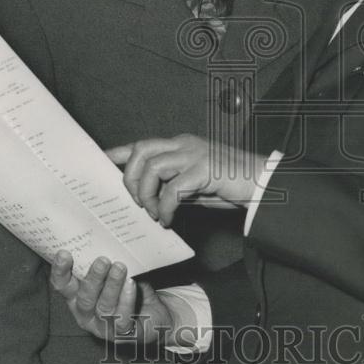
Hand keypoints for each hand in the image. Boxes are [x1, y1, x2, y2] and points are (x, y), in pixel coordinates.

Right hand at [49, 251, 173, 344]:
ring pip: (104, 308)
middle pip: (84, 299)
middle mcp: (86, 314)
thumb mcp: (116, 271)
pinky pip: (123, 319)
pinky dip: (126, 301)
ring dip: (111, 286)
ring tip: (120, 267)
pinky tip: (131, 285)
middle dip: (93, 279)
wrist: (156, 312)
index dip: (60, 271)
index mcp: (78, 297)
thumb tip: (107, 236)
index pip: (63, 286)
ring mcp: (104, 327)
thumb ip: (107, 260)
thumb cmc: (129, 287)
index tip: (64, 253)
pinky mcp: (124, 334)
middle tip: (102, 260)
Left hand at [106, 134, 264, 226]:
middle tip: (136, 203)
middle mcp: (185, 144)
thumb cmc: (231, 186)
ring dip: (146, 194)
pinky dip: (165, 206)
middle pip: (141, 150)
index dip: (118, 152)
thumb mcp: (195, 185)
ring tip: (153, 213)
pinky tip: (169, 219)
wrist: (264, 184)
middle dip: (130, 178)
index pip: (142, 144)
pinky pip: (173, 188)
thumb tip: (148, 200)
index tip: (99, 161)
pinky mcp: (205, 169)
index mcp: (181, 145)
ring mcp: (195, 154)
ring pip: (152, 166)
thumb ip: (173, 185)